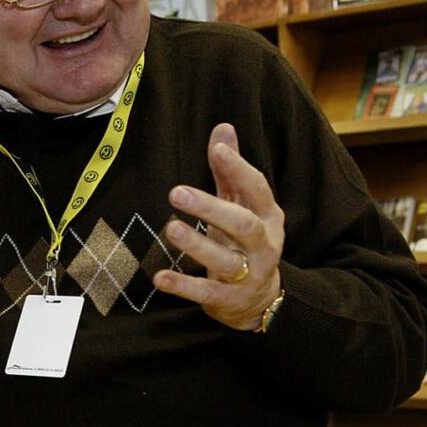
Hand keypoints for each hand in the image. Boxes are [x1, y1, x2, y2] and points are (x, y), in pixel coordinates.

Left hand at [152, 123, 284, 330]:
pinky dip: (182, 286)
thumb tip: (223, 128)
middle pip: (243, 225)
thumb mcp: (241, 206)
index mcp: (267, 216)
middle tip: (176, 193)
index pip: (256, 189)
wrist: (260, 299)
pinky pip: (205, 292)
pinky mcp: (228, 299)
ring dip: (196, 245)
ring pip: (225, 260)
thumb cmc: (244, 241)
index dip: (239, 169)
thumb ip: (230, 171)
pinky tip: (159, 277)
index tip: (218, 150)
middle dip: (211, 209)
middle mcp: (263, 244)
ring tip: (170, 228)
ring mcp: (248, 274)